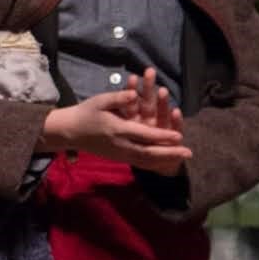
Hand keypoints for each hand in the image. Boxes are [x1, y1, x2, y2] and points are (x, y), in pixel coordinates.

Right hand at [39, 68, 191, 172]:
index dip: (162, 137)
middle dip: (170, 154)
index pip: (144, 135)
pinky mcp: (118, 158)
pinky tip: (164, 164)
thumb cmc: (86, 112)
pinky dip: (153, 165)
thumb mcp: (100, 101)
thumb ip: (118, 98)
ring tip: (181, 160)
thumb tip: (134, 94)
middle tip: (188, 153)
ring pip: (145, 161)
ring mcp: (119, 154)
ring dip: (165, 161)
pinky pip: (139, 164)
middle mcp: (121, 145)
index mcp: (117, 130)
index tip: (179, 137)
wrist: (70, 132)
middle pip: (149, 153)